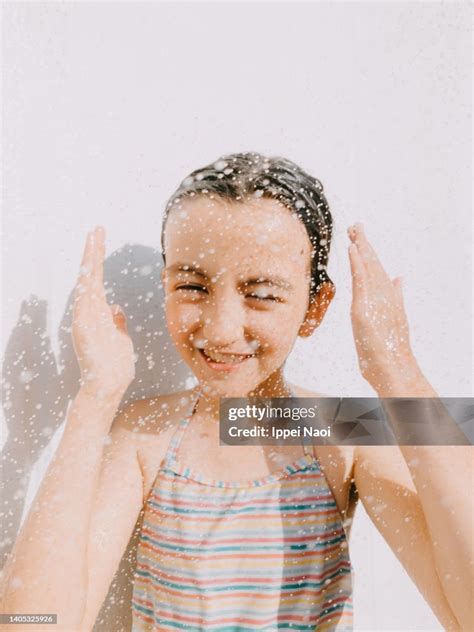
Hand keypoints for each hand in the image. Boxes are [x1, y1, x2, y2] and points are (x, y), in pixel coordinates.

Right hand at [72, 226, 135, 395]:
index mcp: (97, 313)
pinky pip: (84, 300)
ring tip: (93, 237)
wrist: (108, 386)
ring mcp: (85, 319)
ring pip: (86, 282)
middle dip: (93, 252)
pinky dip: (86, 282)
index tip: (99, 240)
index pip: (97, 281)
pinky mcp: (83, 327)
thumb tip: (116, 308)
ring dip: (90, 260)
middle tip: (96, 229)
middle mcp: (88, 312)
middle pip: (90, 276)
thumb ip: (116, 321)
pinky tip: (88, 265)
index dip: (98, 260)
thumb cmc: (115, 365)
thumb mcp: (120, 337)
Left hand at [347, 222, 418, 391]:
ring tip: (354, 230)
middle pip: (373, 264)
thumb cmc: (390, 348)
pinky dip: (358, 263)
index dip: (368, 253)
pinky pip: (361, 280)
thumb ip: (397, 296)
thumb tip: (400, 278)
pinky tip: (353, 248)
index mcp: (388, 296)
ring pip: (368, 267)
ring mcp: (376, 300)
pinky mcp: (365, 307)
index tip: (359, 238)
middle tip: (355, 225)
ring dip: (361, 247)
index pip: (376, 270)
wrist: (394, 367)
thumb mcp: (392, 318)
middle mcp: (384, 295)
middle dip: (364, 243)